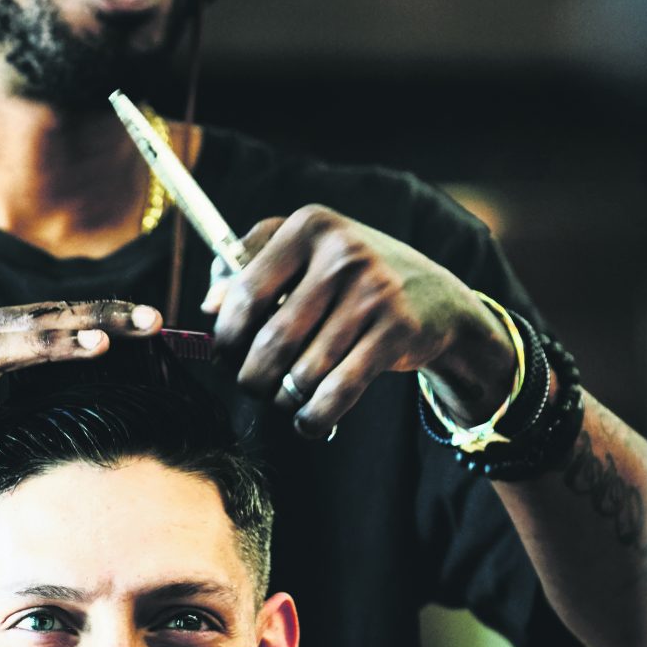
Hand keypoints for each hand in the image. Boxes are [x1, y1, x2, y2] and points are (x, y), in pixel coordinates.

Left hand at [205, 206, 515, 437]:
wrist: (437, 299)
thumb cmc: (353, 278)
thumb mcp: (307, 253)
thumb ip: (251, 265)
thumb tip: (209, 306)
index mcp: (310, 226)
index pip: (246, 292)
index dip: (226, 335)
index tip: (226, 354)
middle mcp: (342, 253)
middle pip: (272, 340)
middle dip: (252, 377)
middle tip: (253, 386)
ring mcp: (374, 292)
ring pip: (304, 371)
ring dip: (285, 399)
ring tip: (284, 400)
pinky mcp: (396, 332)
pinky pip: (339, 389)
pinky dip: (315, 416)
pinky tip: (309, 421)